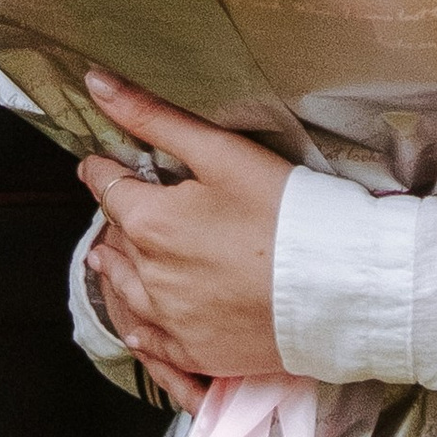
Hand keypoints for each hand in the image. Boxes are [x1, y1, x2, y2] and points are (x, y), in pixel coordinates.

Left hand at [78, 71, 290, 384]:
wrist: (339, 285)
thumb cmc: (287, 211)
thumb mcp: (221, 152)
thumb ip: (154, 117)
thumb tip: (96, 84)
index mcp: (149, 223)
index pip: (107, 187)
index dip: (104, 171)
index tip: (101, 165)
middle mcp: (149, 276)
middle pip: (117, 238)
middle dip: (118, 219)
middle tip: (125, 207)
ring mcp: (172, 320)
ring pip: (125, 291)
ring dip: (117, 270)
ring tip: (107, 259)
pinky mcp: (198, 353)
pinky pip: (153, 344)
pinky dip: (141, 330)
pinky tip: (138, 327)